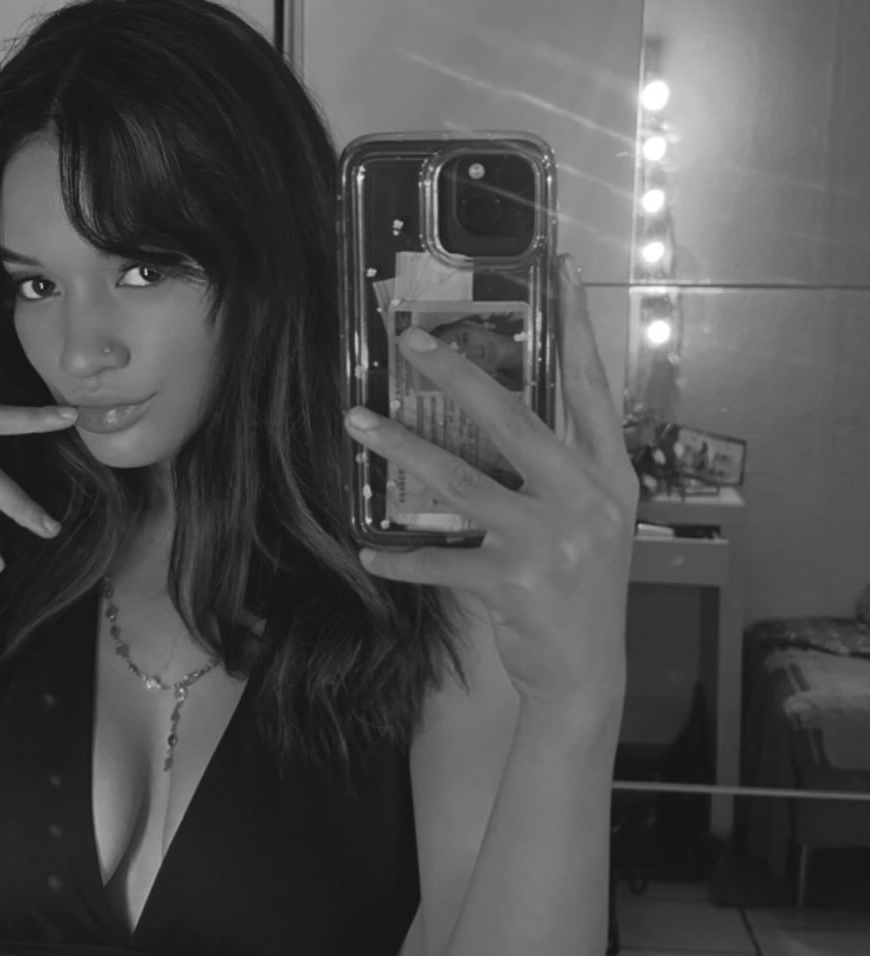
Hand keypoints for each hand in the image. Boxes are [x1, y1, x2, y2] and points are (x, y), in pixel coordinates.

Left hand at [344, 254, 638, 716]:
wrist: (584, 673)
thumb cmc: (581, 589)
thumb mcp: (590, 522)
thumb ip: (560, 472)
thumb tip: (495, 419)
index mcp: (610, 478)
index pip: (593, 391)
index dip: (578, 330)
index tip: (561, 272)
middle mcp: (587, 501)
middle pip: (513, 421)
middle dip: (455, 376)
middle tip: (409, 341)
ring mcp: (551, 543)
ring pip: (459, 483)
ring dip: (400, 450)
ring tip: (356, 423)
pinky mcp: (513, 584)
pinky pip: (439, 563)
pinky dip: (401, 558)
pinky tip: (369, 553)